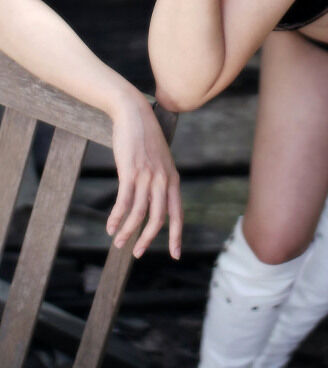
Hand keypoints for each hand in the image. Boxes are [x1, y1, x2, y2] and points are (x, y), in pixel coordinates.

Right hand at [106, 94, 182, 259]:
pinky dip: (116, 217)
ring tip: (118, 243)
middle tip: (137, 253)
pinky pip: (124, 202)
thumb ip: (160, 179)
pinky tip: (110, 227)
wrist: (134, 113)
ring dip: (127, 231)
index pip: (178, 213)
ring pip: (139, 213)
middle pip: (158, 219)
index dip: (177, 236)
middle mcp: (163, 180)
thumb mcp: (160, 159)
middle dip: (147, 239)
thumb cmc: (145, 137)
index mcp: (173, 179)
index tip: (176, 255)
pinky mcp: (130, 172)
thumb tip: (154, 199)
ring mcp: (147, 176)